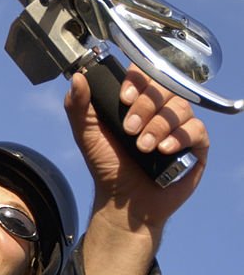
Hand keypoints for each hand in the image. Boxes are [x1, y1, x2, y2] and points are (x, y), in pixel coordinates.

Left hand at [65, 65, 209, 274]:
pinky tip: (163, 151)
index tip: (123, 99)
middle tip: (128, 129)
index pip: (145, 73)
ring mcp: (180, 126)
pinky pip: (196, 129)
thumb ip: (78, 106)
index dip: (137, 80)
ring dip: (158, 126)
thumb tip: (77, 78)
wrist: (123, 201)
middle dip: (145, 106)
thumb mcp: (86, 134)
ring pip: (179, 108)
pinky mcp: (196, 145)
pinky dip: (179, 137)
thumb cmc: (107, 166)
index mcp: (138, 100)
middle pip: (164, 88)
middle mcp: (161, 108)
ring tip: (142, 147)